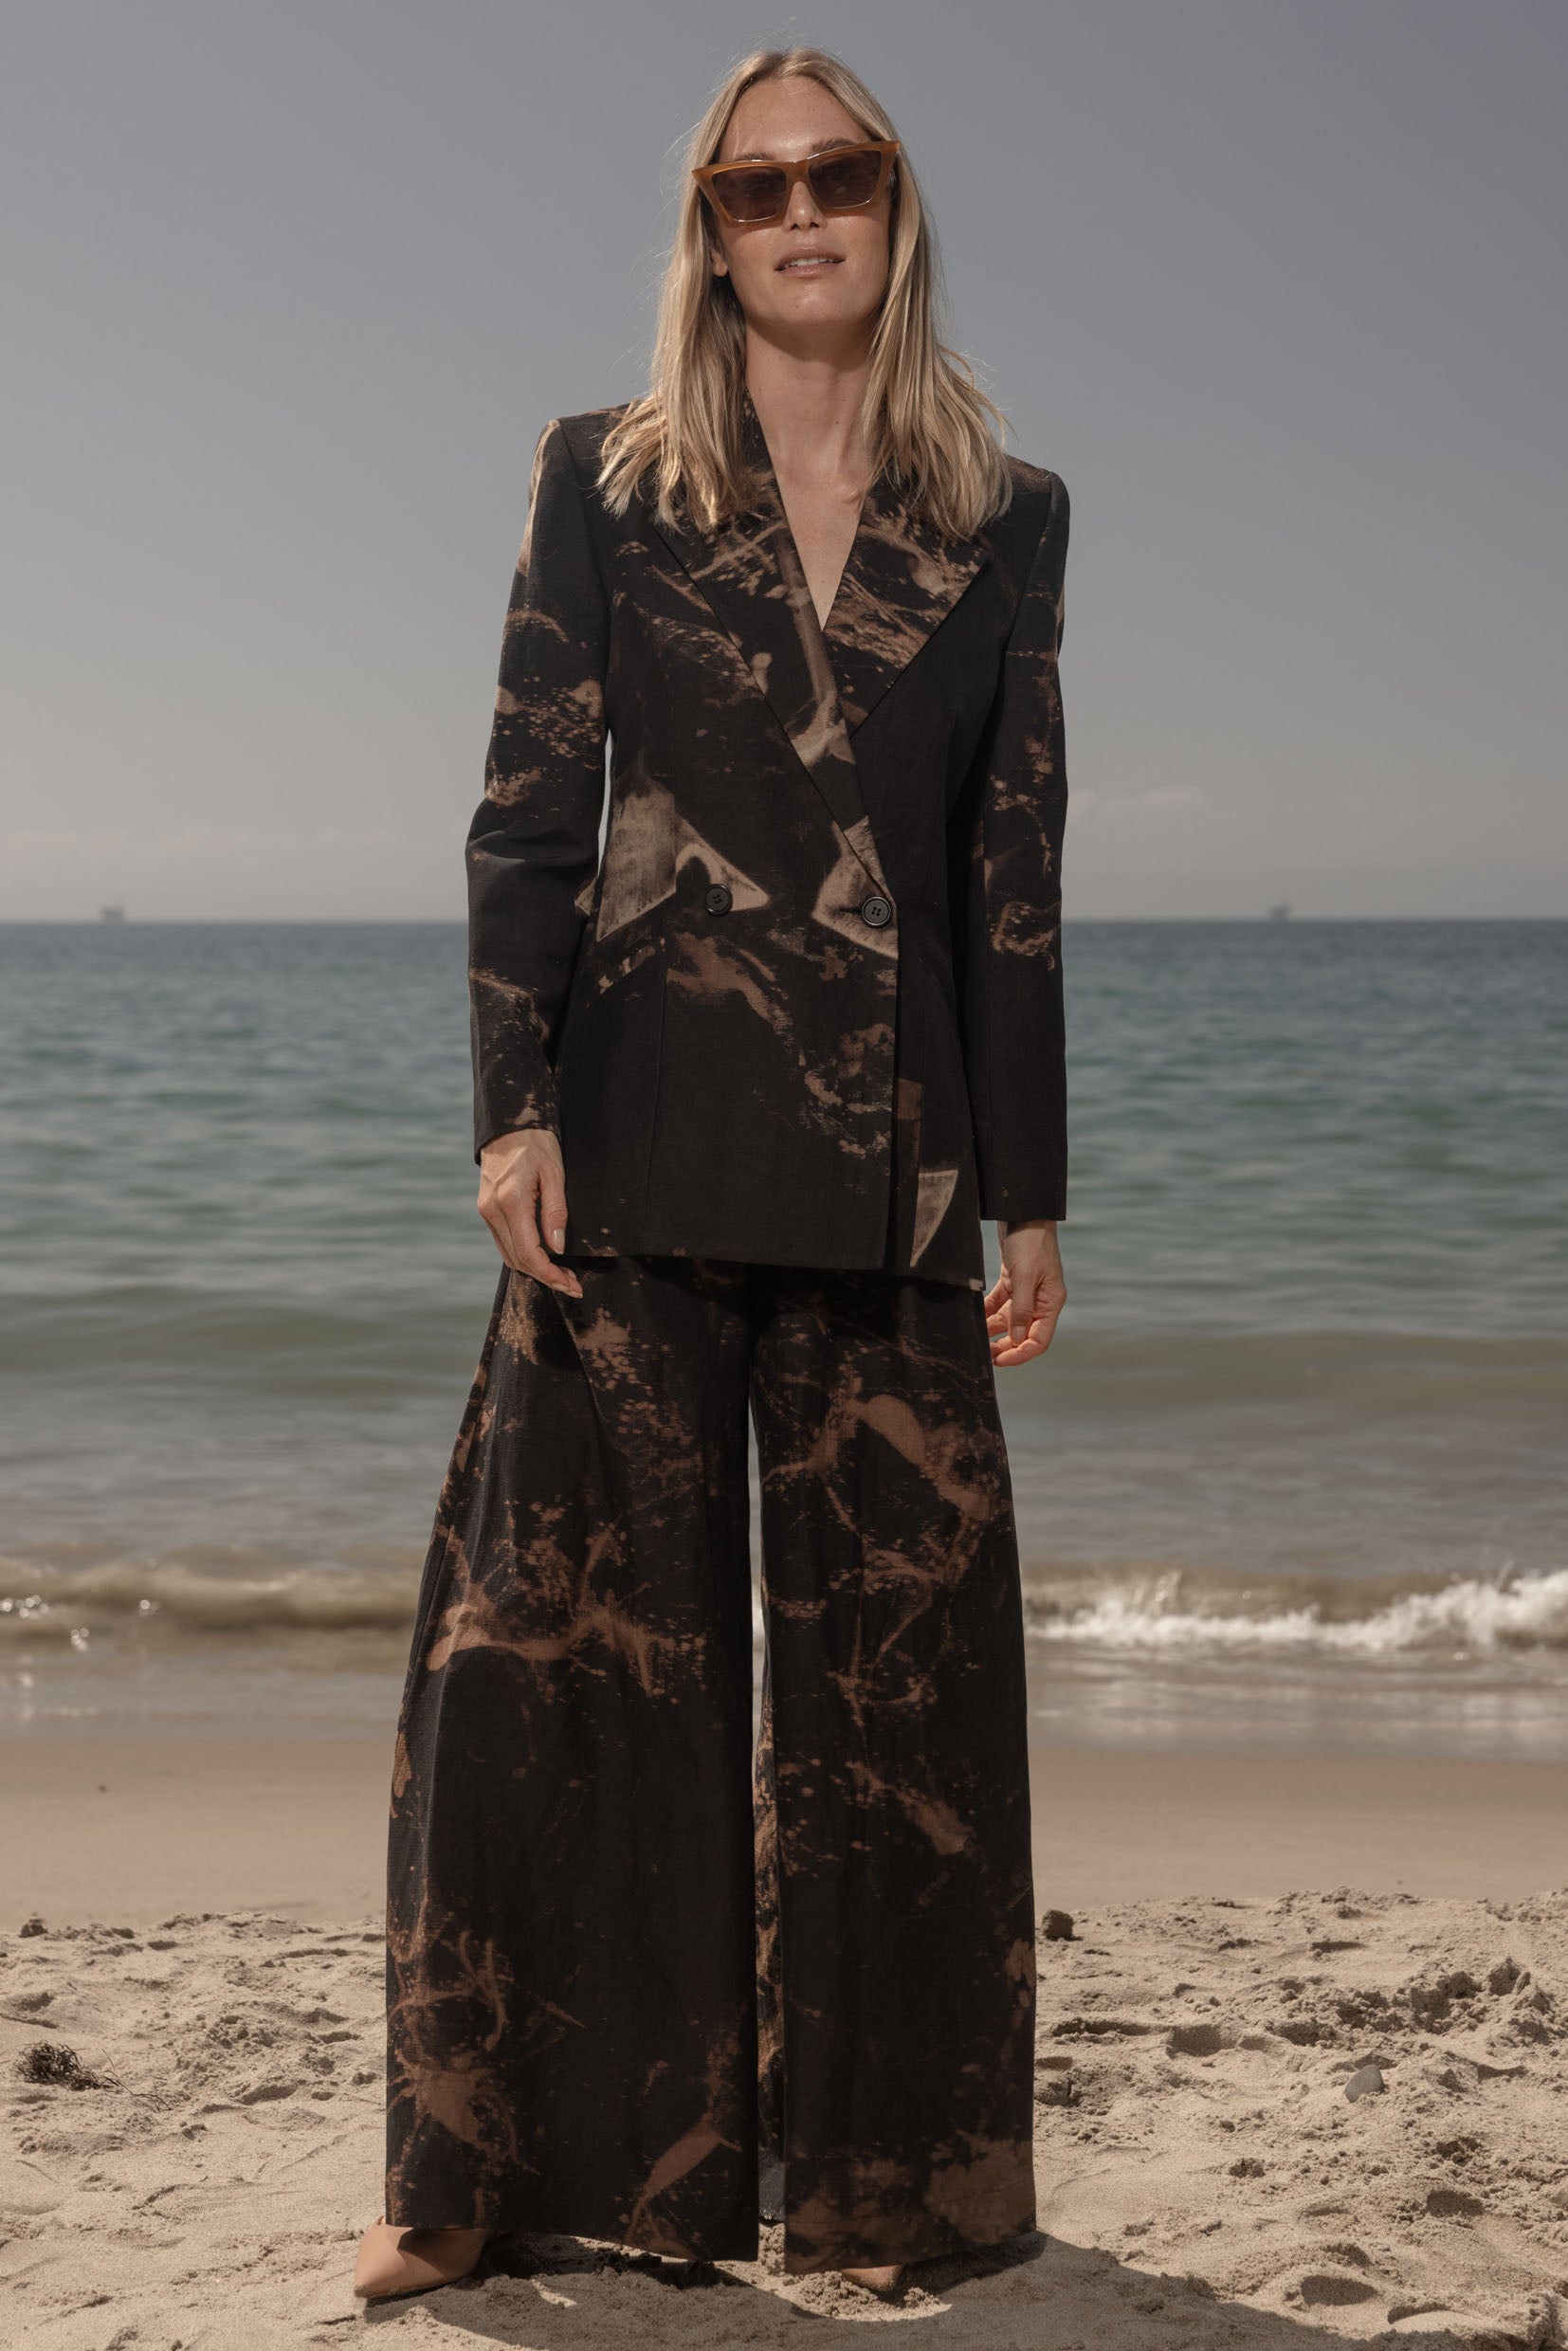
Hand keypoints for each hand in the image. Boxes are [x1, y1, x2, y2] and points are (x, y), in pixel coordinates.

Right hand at [476, 1127, 582, 1295]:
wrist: (509, 1125)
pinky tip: (543, 1259)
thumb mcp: (555, 1174)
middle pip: (518, 1260)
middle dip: (546, 1277)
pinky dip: (523, 1256)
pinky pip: (504, 1242)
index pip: (529, 1252)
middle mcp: (493, 1210)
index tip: (571, 1284)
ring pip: (509, 1255)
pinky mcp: (486, 1209)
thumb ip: (556, 1211)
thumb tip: (557, 1247)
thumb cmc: (537, 1145)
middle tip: (572, 1285)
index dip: (550, 1274)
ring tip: (562, 1276)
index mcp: (511, 1201)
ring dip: (534, 1270)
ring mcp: (486, 1211)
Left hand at [984, 1219, 1064, 1366]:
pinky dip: (986, 1312)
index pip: (1039, 1340)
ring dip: (992, 1331)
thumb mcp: (1025, 1276)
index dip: (1021, 1354)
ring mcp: (1026, 1291)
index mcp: (1051, 1302)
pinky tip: (972, 1316)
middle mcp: (1040, 1300)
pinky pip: (998, 1304)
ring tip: (975, 1340)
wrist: (1023, 1211)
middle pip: (1023, 1334)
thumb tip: (1017, 1339)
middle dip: (1004, 1346)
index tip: (1000, 1361)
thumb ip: (1021, 1309)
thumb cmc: (1031, 1241)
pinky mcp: (1011, 1281)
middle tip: (983, 1355)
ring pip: (1008, 1321)